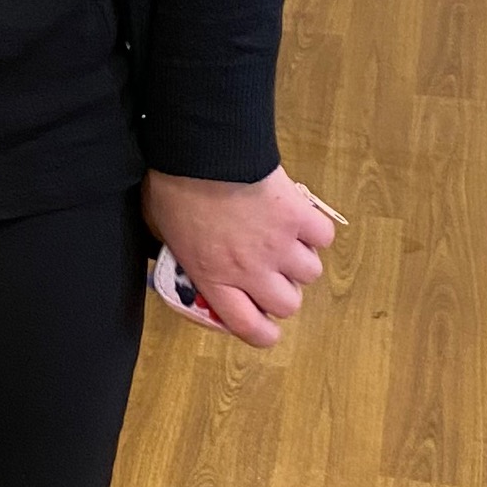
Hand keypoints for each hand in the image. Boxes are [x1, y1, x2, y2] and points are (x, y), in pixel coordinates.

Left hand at [143, 166, 333, 349]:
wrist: (202, 152)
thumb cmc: (174, 188)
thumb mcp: (162, 232)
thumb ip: (181, 254)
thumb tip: (185, 258)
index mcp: (214, 278)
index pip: (249, 327)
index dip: (264, 333)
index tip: (267, 327)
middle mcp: (251, 271)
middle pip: (288, 305)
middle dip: (283, 292)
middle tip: (273, 272)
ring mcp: (279, 246)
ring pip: (311, 274)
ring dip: (301, 260)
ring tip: (287, 241)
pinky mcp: (299, 217)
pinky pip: (323, 237)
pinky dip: (315, 231)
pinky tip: (300, 218)